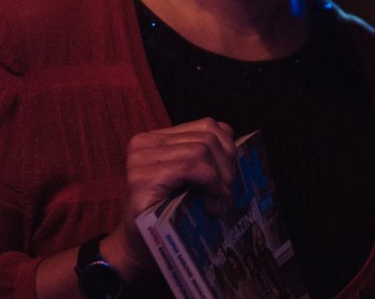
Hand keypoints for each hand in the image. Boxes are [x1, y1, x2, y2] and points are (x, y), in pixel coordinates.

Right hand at [110, 118, 237, 277]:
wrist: (137, 248)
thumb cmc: (168, 214)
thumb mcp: (190, 179)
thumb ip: (206, 159)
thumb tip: (237, 147)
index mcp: (158, 137)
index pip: (208, 126)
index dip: (228, 150)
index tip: (230, 178)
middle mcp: (145, 142)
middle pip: (207, 137)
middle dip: (227, 166)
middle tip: (227, 195)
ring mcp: (141, 158)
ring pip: (202, 149)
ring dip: (220, 179)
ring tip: (220, 202)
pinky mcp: (142, 178)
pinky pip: (191, 167)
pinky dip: (210, 183)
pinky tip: (212, 203)